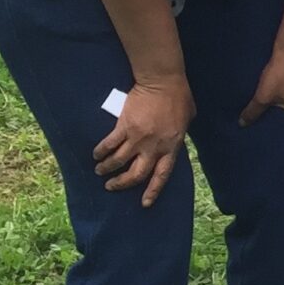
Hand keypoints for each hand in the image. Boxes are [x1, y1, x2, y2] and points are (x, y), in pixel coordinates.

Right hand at [94, 77, 193, 207]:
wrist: (162, 81)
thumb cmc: (179, 96)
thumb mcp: (187, 119)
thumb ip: (179, 134)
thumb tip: (175, 139)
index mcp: (172, 146)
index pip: (162, 175)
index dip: (153, 191)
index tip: (145, 203)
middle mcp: (153, 147)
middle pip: (136, 174)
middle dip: (122, 184)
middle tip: (111, 186)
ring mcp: (138, 138)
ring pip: (119, 161)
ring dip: (107, 168)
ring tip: (99, 171)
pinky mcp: (124, 127)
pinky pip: (109, 144)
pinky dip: (101, 151)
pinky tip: (96, 154)